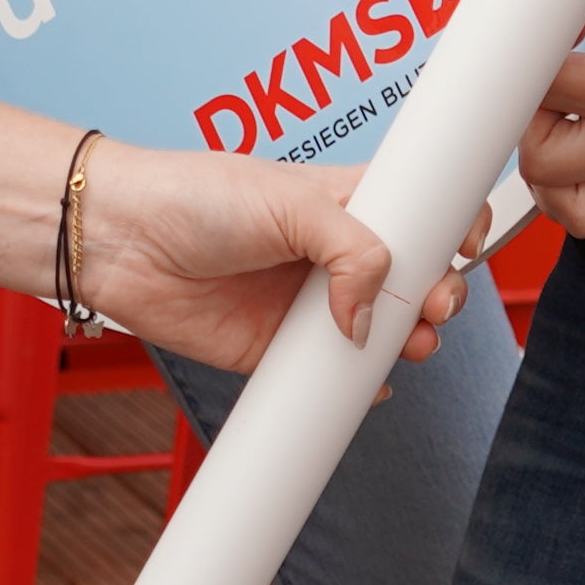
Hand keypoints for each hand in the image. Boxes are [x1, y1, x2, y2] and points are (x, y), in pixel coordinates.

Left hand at [67, 146, 461, 376]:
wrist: (121, 242)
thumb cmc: (194, 196)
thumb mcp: (288, 201)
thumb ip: (352, 250)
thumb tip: (369, 313)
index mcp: (345, 202)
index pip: (419, 213)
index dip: (450, 229)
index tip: (464, 247)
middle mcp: (334, 254)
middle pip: (413, 281)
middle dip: (438, 294)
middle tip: (433, 303)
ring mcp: (309, 305)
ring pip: (383, 333)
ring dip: (410, 342)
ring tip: (411, 342)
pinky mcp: (278, 351)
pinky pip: (334, 379)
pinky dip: (359, 387)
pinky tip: (366, 381)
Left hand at [520, 0, 584, 233]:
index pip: (551, 92)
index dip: (532, 60)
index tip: (544, 36)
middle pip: (543, 159)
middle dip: (527, 114)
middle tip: (543, 75)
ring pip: (558, 199)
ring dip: (539, 157)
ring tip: (551, 109)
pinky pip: (579, 210)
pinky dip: (557, 188)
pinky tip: (561, 139)